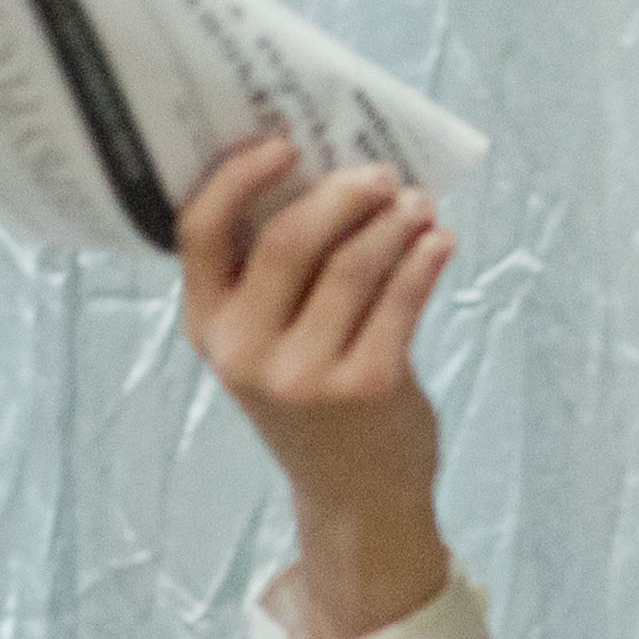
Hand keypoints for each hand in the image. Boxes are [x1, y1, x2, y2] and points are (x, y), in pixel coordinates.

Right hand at [178, 137, 454, 638]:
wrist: (355, 496)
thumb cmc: (316, 402)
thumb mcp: (268, 345)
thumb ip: (275, 279)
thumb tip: (331, 177)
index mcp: (208, 327)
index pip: (198, 232)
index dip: (237, 177)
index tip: (283, 142)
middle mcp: (245, 351)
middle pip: (289, 238)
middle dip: (343, 193)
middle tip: (382, 176)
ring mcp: (304, 373)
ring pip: (352, 264)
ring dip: (393, 223)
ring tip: (418, 207)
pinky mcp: (366, 387)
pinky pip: (401, 301)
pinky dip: (425, 261)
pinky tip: (440, 243)